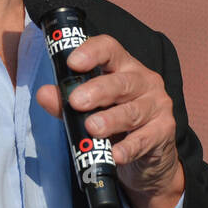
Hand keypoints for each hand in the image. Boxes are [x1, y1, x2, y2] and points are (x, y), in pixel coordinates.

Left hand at [35, 34, 184, 207]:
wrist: (147, 158)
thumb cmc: (115, 124)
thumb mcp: (88, 111)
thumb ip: (65, 103)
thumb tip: (43, 94)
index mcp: (123, 67)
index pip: (110, 49)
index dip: (92, 52)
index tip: (72, 62)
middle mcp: (144, 81)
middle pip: (121, 82)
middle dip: (97, 91)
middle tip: (76, 102)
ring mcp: (157, 105)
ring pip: (133, 111)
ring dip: (111, 120)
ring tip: (92, 129)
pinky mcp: (164, 131)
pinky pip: (145, 138)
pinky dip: (129, 148)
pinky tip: (115, 154)